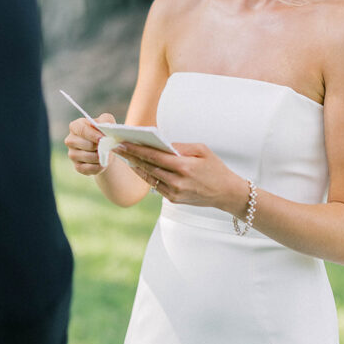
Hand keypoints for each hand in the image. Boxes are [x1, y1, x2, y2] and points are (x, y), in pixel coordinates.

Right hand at [65, 113, 115, 175]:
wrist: (106, 148)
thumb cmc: (104, 132)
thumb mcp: (107, 121)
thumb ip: (106, 120)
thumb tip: (105, 127)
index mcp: (76, 126)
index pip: (81, 129)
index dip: (92, 135)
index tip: (102, 138)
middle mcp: (71, 140)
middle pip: (85, 144)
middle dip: (99, 147)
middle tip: (109, 147)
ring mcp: (72, 154)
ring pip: (87, 157)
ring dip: (100, 156)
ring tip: (108, 154)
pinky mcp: (77, 166)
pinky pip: (88, 168)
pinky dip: (98, 166)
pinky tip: (103, 162)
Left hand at [113, 141, 247, 213]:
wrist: (226, 193)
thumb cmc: (216, 168)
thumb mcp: (202, 150)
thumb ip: (180, 146)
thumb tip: (161, 143)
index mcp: (184, 166)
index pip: (154, 156)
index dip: (136, 149)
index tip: (123, 143)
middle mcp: (177, 181)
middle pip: (148, 166)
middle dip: (131, 156)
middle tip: (117, 147)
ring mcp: (174, 193)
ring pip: (149, 177)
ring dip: (136, 166)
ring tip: (125, 156)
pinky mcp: (174, 200)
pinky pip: (155, 186)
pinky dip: (146, 176)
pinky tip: (139, 168)